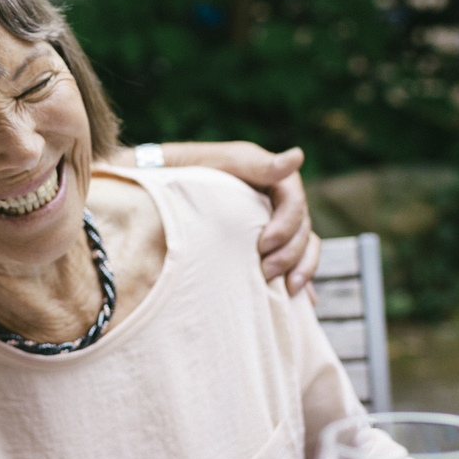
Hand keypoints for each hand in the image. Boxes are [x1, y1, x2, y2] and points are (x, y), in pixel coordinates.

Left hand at [126, 142, 317, 292]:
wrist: (154, 190)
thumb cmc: (185, 170)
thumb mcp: (219, 163)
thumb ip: (257, 164)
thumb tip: (298, 156)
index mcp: (269, 178)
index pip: (295, 200)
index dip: (287, 224)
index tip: (264, 244)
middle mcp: (275, 202)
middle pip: (302, 228)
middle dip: (290, 253)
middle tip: (267, 272)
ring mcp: (271, 225)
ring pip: (304, 246)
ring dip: (301, 269)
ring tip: (288, 290)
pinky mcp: (264, 247)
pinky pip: (293, 262)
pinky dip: (300, 279)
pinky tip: (301, 302)